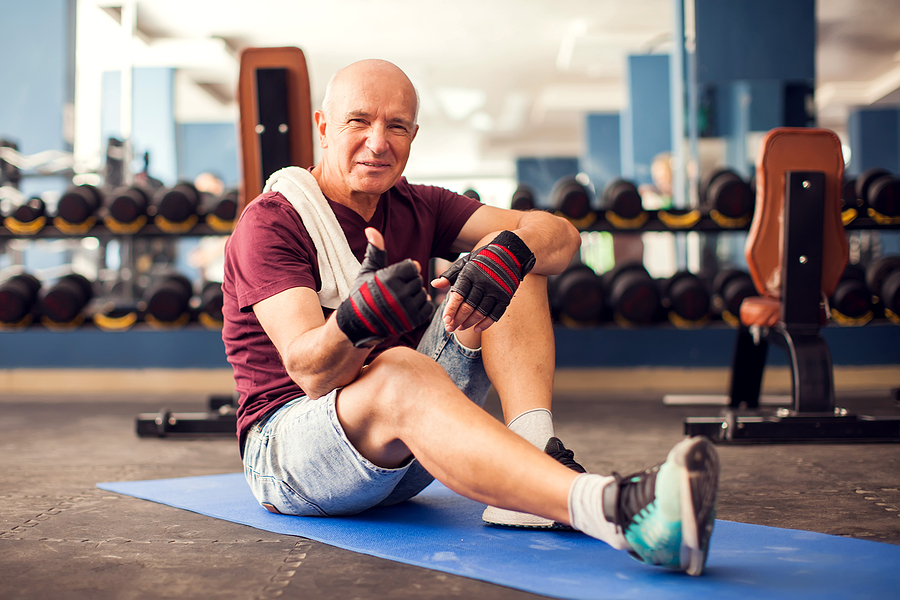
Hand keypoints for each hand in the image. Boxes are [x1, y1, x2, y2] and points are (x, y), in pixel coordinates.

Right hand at [336, 228, 433, 347]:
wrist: (358, 324)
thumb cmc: (362, 294)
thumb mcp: (367, 271)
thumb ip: (375, 251)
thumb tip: (371, 229)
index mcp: (389, 279)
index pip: (411, 267)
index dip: (404, 271)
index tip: (394, 278)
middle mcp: (399, 294)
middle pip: (417, 279)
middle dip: (409, 283)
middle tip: (396, 290)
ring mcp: (407, 309)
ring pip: (423, 293)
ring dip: (415, 295)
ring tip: (401, 299)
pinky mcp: (413, 321)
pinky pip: (428, 307)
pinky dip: (421, 306)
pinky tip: (408, 306)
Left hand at [431, 230, 534, 332]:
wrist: (509, 253)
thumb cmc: (482, 259)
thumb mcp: (464, 262)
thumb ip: (449, 275)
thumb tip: (434, 284)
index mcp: (470, 273)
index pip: (458, 295)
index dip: (451, 310)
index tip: (445, 321)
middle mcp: (483, 282)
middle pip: (468, 307)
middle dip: (457, 320)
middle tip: (450, 328)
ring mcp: (496, 290)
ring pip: (480, 313)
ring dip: (469, 323)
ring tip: (460, 328)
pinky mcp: (506, 296)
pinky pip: (495, 314)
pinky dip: (485, 324)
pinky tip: (476, 329)